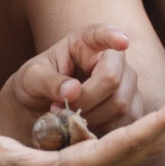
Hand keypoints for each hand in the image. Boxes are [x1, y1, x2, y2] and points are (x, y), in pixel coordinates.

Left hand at [3, 23, 141, 134]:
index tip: (121, 42)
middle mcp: (114, 59)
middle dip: (85, 100)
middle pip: (112, 79)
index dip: (113, 37)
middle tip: (61, 110)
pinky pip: (126, 123)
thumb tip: (73, 90)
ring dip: (92, 118)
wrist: (43, 108)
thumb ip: (48, 81)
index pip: (102, 34)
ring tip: (70, 119)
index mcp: (86, 41)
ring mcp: (127, 83)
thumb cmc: (37, 84)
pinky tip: (86, 129)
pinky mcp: (133, 107)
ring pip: (121, 105)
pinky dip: (104, 131)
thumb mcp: (31, 78)